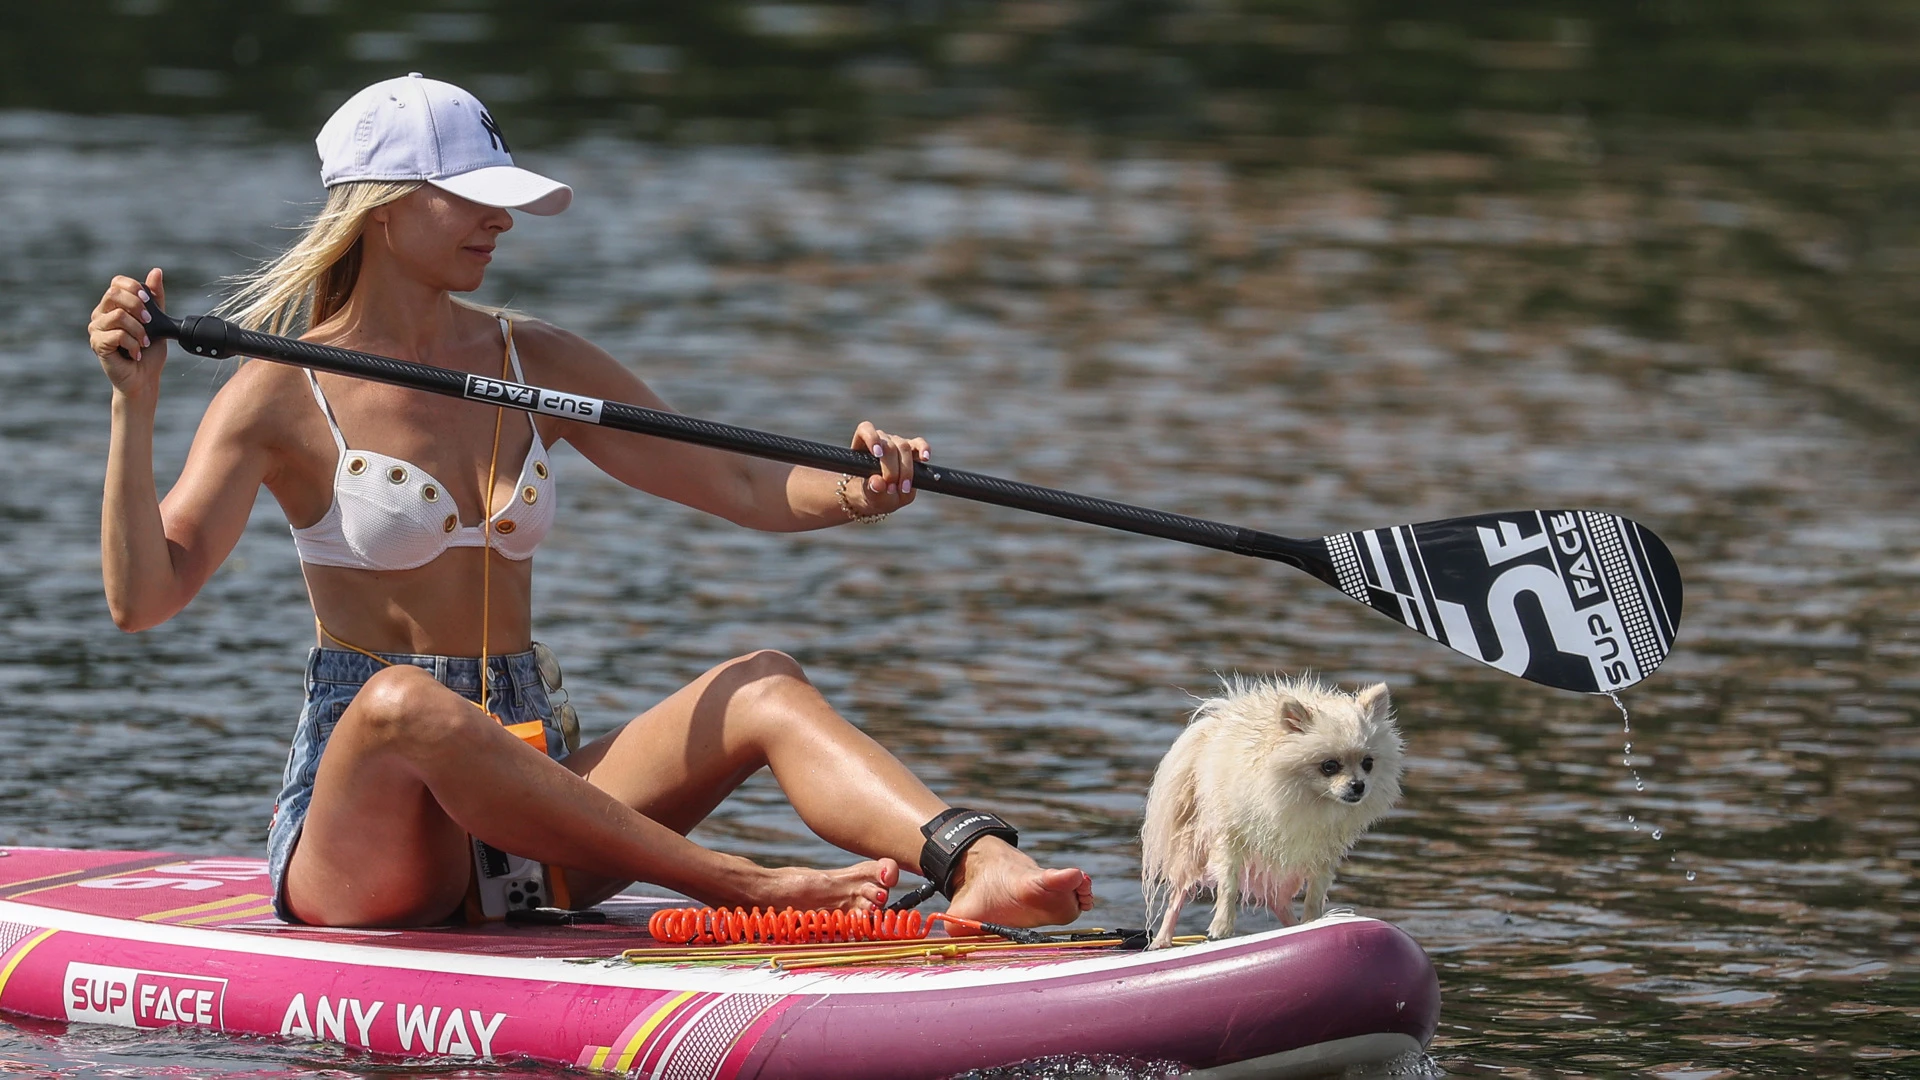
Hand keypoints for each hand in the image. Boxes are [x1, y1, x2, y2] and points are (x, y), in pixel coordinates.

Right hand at [88, 269, 167, 399]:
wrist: (144, 379)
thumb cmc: (149, 352)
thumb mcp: (157, 321)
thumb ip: (155, 298)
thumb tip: (156, 271)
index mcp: (113, 306)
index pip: (117, 283)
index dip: (133, 288)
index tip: (148, 301)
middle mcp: (100, 314)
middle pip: (114, 294)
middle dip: (138, 306)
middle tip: (149, 323)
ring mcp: (96, 329)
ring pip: (118, 315)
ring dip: (138, 330)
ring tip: (144, 343)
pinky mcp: (97, 344)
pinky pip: (116, 335)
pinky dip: (133, 344)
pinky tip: (136, 353)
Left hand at [848, 422, 929, 516]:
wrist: (883, 498)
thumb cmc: (873, 493)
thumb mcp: (870, 496)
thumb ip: (872, 490)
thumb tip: (878, 482)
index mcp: (864, 446)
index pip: (866, 430)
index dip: (872, 438)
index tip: (878, 454)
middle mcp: (881, 440)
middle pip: (889, 446)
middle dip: (892, 470)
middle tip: (891, 489)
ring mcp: (897, 443)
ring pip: (904, 447)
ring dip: (906, 470)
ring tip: (903, 489)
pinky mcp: (913, 449)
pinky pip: (919, 444)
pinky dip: (923, 449)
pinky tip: (924, 458)